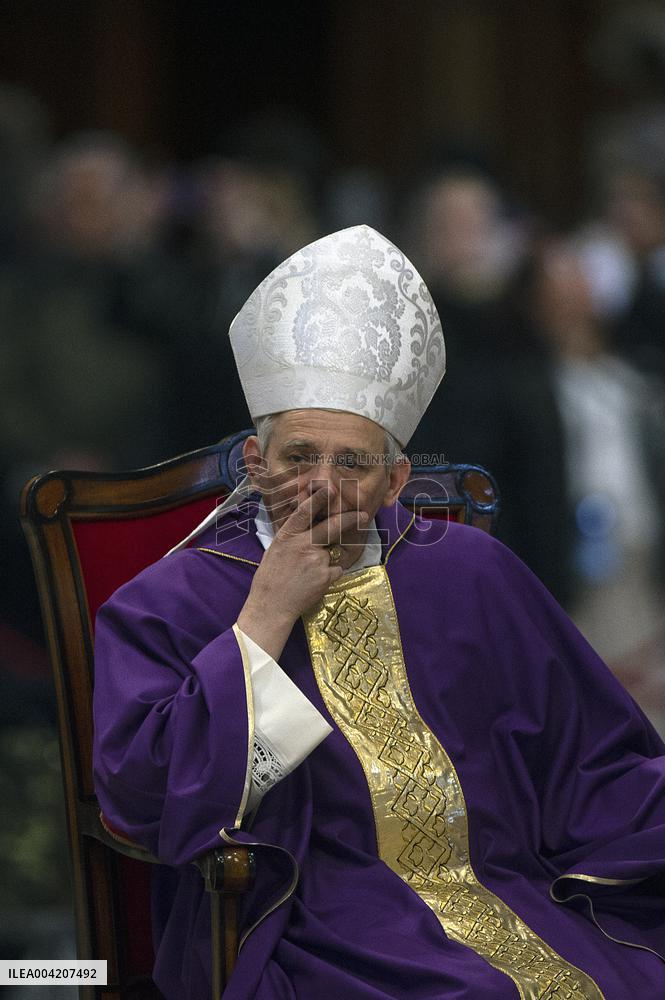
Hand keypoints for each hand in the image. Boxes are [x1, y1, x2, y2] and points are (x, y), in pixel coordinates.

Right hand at [237, 487, 366, 659]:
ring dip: (328, 560)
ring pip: (333, 553)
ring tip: (308, 573)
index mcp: (288, 535)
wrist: (271, 606)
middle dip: (350, 519)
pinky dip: (330, 574)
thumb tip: (310, 527)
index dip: (319, 499)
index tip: (331, 488)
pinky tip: (314, 582)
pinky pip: (336, 569)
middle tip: (363, 516)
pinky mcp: (326, 575)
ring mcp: (316, 559)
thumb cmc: (271, 577)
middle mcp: (303, 544)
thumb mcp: (276, 549)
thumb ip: (294, 537)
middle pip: (332, 526)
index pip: (304, 512)